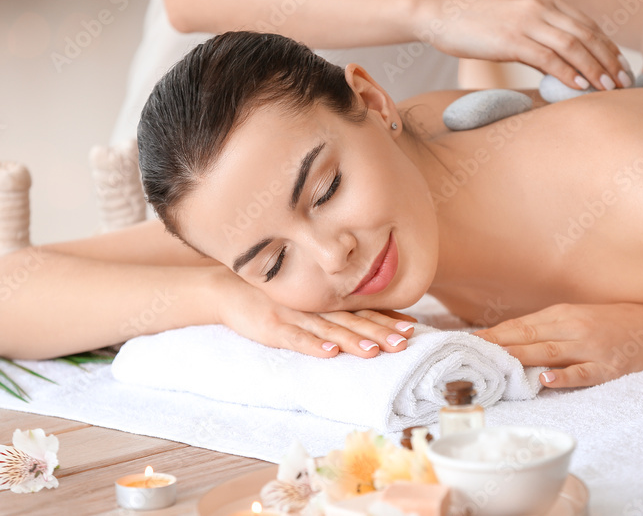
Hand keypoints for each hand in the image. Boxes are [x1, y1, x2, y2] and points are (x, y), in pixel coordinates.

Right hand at [219, 284, 415, 357]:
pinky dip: (313, 345)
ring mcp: (295, 316)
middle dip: (379, 332)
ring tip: (374, 352)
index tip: (412, 327)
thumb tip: (370, 323)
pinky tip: (329, 353)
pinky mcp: (273, 327)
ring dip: (351, 341)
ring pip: (328, 330)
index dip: (387, 319)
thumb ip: (334, 311)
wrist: (230, 288)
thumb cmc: (273, 298)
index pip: (362, 310)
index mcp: (325, 303)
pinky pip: (295, 338)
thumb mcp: (306, 302)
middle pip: (352, 321)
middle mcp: (315, 307)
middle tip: (403, 343)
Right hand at [426, 0, 631, 91]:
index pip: (588, 25)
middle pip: (587, 35)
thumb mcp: (515, 23)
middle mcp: (542, 6)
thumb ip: (541, 39)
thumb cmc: (477, 24)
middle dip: (610, 61)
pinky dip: (567, 73)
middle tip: (626, 83)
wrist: (442, 14)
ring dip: (595, 69)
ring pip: (573, 46)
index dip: (609, 48)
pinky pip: (548, 57)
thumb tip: (563, 68)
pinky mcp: (511, 38)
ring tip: (609, 88)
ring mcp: (527, 21)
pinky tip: (580, 86)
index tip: (622, 69)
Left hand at [472, 302, 642, 387]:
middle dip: (496, 346)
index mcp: (564, 313)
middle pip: (528, 338)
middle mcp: (574, 327)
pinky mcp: (609, 367)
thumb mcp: (580, 316)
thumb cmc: (618, 321)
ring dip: (518, 359)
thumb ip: (550, 327)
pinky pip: (583, 373)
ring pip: (548, 353)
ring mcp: (591, 348)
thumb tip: (514, 338)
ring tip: (493, 365)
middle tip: (468, 355)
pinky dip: (564, 377)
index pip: (520, 325)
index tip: (467, 342)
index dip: (493, 334)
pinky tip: (545, 380)